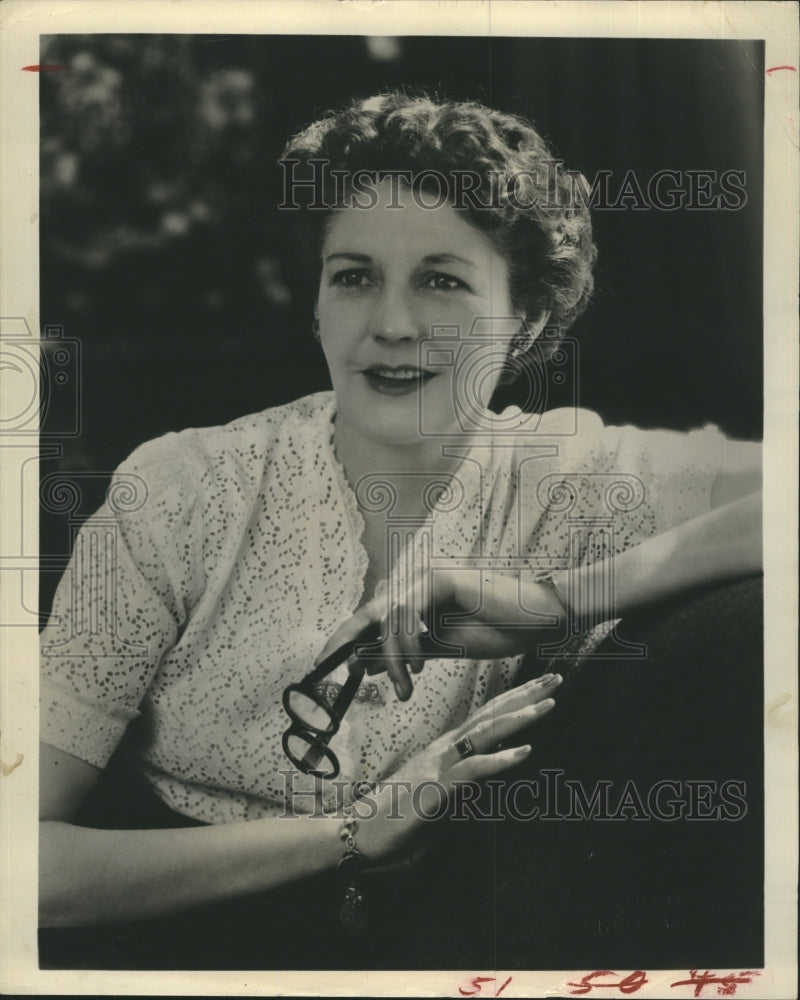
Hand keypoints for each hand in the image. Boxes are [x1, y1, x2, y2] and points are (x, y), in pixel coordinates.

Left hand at [315, 568, 565, 699]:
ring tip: (407, 688)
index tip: (325, 663)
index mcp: (415, 597)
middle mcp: (416, 582)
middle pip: (369, 611)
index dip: (346, 637)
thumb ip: (404, 654)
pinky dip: (406, 641)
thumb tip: (364, 662)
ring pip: (387, 617)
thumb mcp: (439, 650)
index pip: (372, 617)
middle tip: (329, 668)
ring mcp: (428, 577)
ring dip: (391, 658)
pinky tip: (419, 664)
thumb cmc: (496, 630)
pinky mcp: (441, 579)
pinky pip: (408, 611)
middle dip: (347, 641)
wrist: (537, 620)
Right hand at [356, 672, 561, 860]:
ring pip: (485, 734)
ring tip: (548, 704)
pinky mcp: (437, 789)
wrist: (361, 832)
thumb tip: (484, 780)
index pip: (486, 717)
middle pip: (490, 715)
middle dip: (524, 695)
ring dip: (519, 718)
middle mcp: (446, 749)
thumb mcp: (440, 796)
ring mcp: (441, 765)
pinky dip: (500, 760)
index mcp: (448, 749)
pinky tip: (524, 752)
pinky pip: (473, 770)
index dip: (514, 699)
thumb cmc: (397, 816)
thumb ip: (462, 783)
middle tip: (556, 678)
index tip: (541, 686)